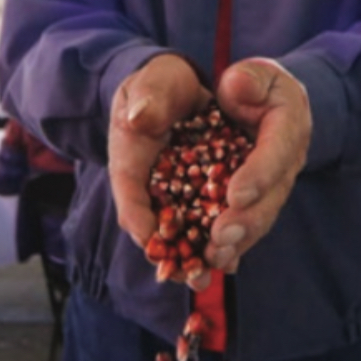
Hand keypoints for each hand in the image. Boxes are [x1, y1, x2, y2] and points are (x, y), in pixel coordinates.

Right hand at [108, 54, 210, 270]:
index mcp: (130, 161)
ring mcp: (177, 194)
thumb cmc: (158, 86)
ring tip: (212, 274)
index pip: (129, 192)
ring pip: (186, 231)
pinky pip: (210, 222)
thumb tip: (141, 119)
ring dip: (198, 254)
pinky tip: (232, 261)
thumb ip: (146, 101)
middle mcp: (152, 187)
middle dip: (173, 251)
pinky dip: (218, 241)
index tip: (150, 238)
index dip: (137, 216)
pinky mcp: (203, 195)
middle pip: (157, 225)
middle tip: (189, 275)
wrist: (180, 89)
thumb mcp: (150, 86)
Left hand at [205, 59, 311, 272]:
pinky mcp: (258, 203)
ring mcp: (275, 186)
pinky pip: (246, 227)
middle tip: (221, 237)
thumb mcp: (253, 73)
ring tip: (214, 258)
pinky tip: (211, 265)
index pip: (276, 150)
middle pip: (272, 195)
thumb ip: (247, 79)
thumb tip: (237, 87)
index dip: (258, 174)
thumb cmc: (253, 85)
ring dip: (238, 241)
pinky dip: (230, 247)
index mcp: (289, 124)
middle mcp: (288, 161)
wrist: (263, 105)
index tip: (234, 196)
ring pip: (260, 218)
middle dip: (247, 219)